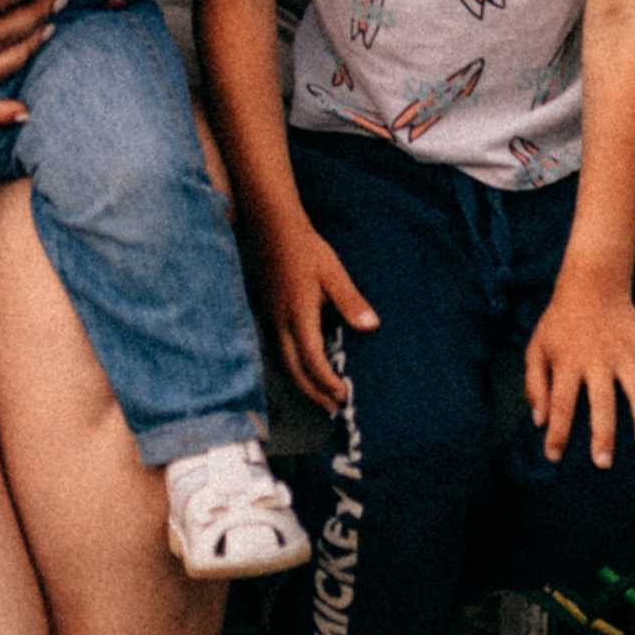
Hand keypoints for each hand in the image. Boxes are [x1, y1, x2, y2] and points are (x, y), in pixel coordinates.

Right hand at [256, 212, 378, 410]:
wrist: (269, 226)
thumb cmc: (305, 248)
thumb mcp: (332, 271)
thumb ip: (350, 300)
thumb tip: (371, 326)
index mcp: (298, 315)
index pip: (311, 360)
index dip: (327, 382)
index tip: (343, 396)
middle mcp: (279, 323)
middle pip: (293, 371)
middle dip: (313, 393)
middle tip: (333, 408)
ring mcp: (268, 319)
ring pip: (281, 363)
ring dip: (301, 384)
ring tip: (320, 397)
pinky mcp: (263, 314)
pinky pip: (275, 351)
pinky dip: (290, 368)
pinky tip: (301, 370)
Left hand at [524, 268, 634, 465]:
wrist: (592, 285)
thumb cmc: (560, 323)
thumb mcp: (537, 348)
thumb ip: (535, 385)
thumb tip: (539, 421)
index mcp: (568, 361)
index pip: (561, 403)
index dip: (556, 431)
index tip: (553, 456)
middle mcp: (597, 359)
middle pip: (602, 401)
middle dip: (603, 434)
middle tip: (604, 463)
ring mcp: (625, 353)